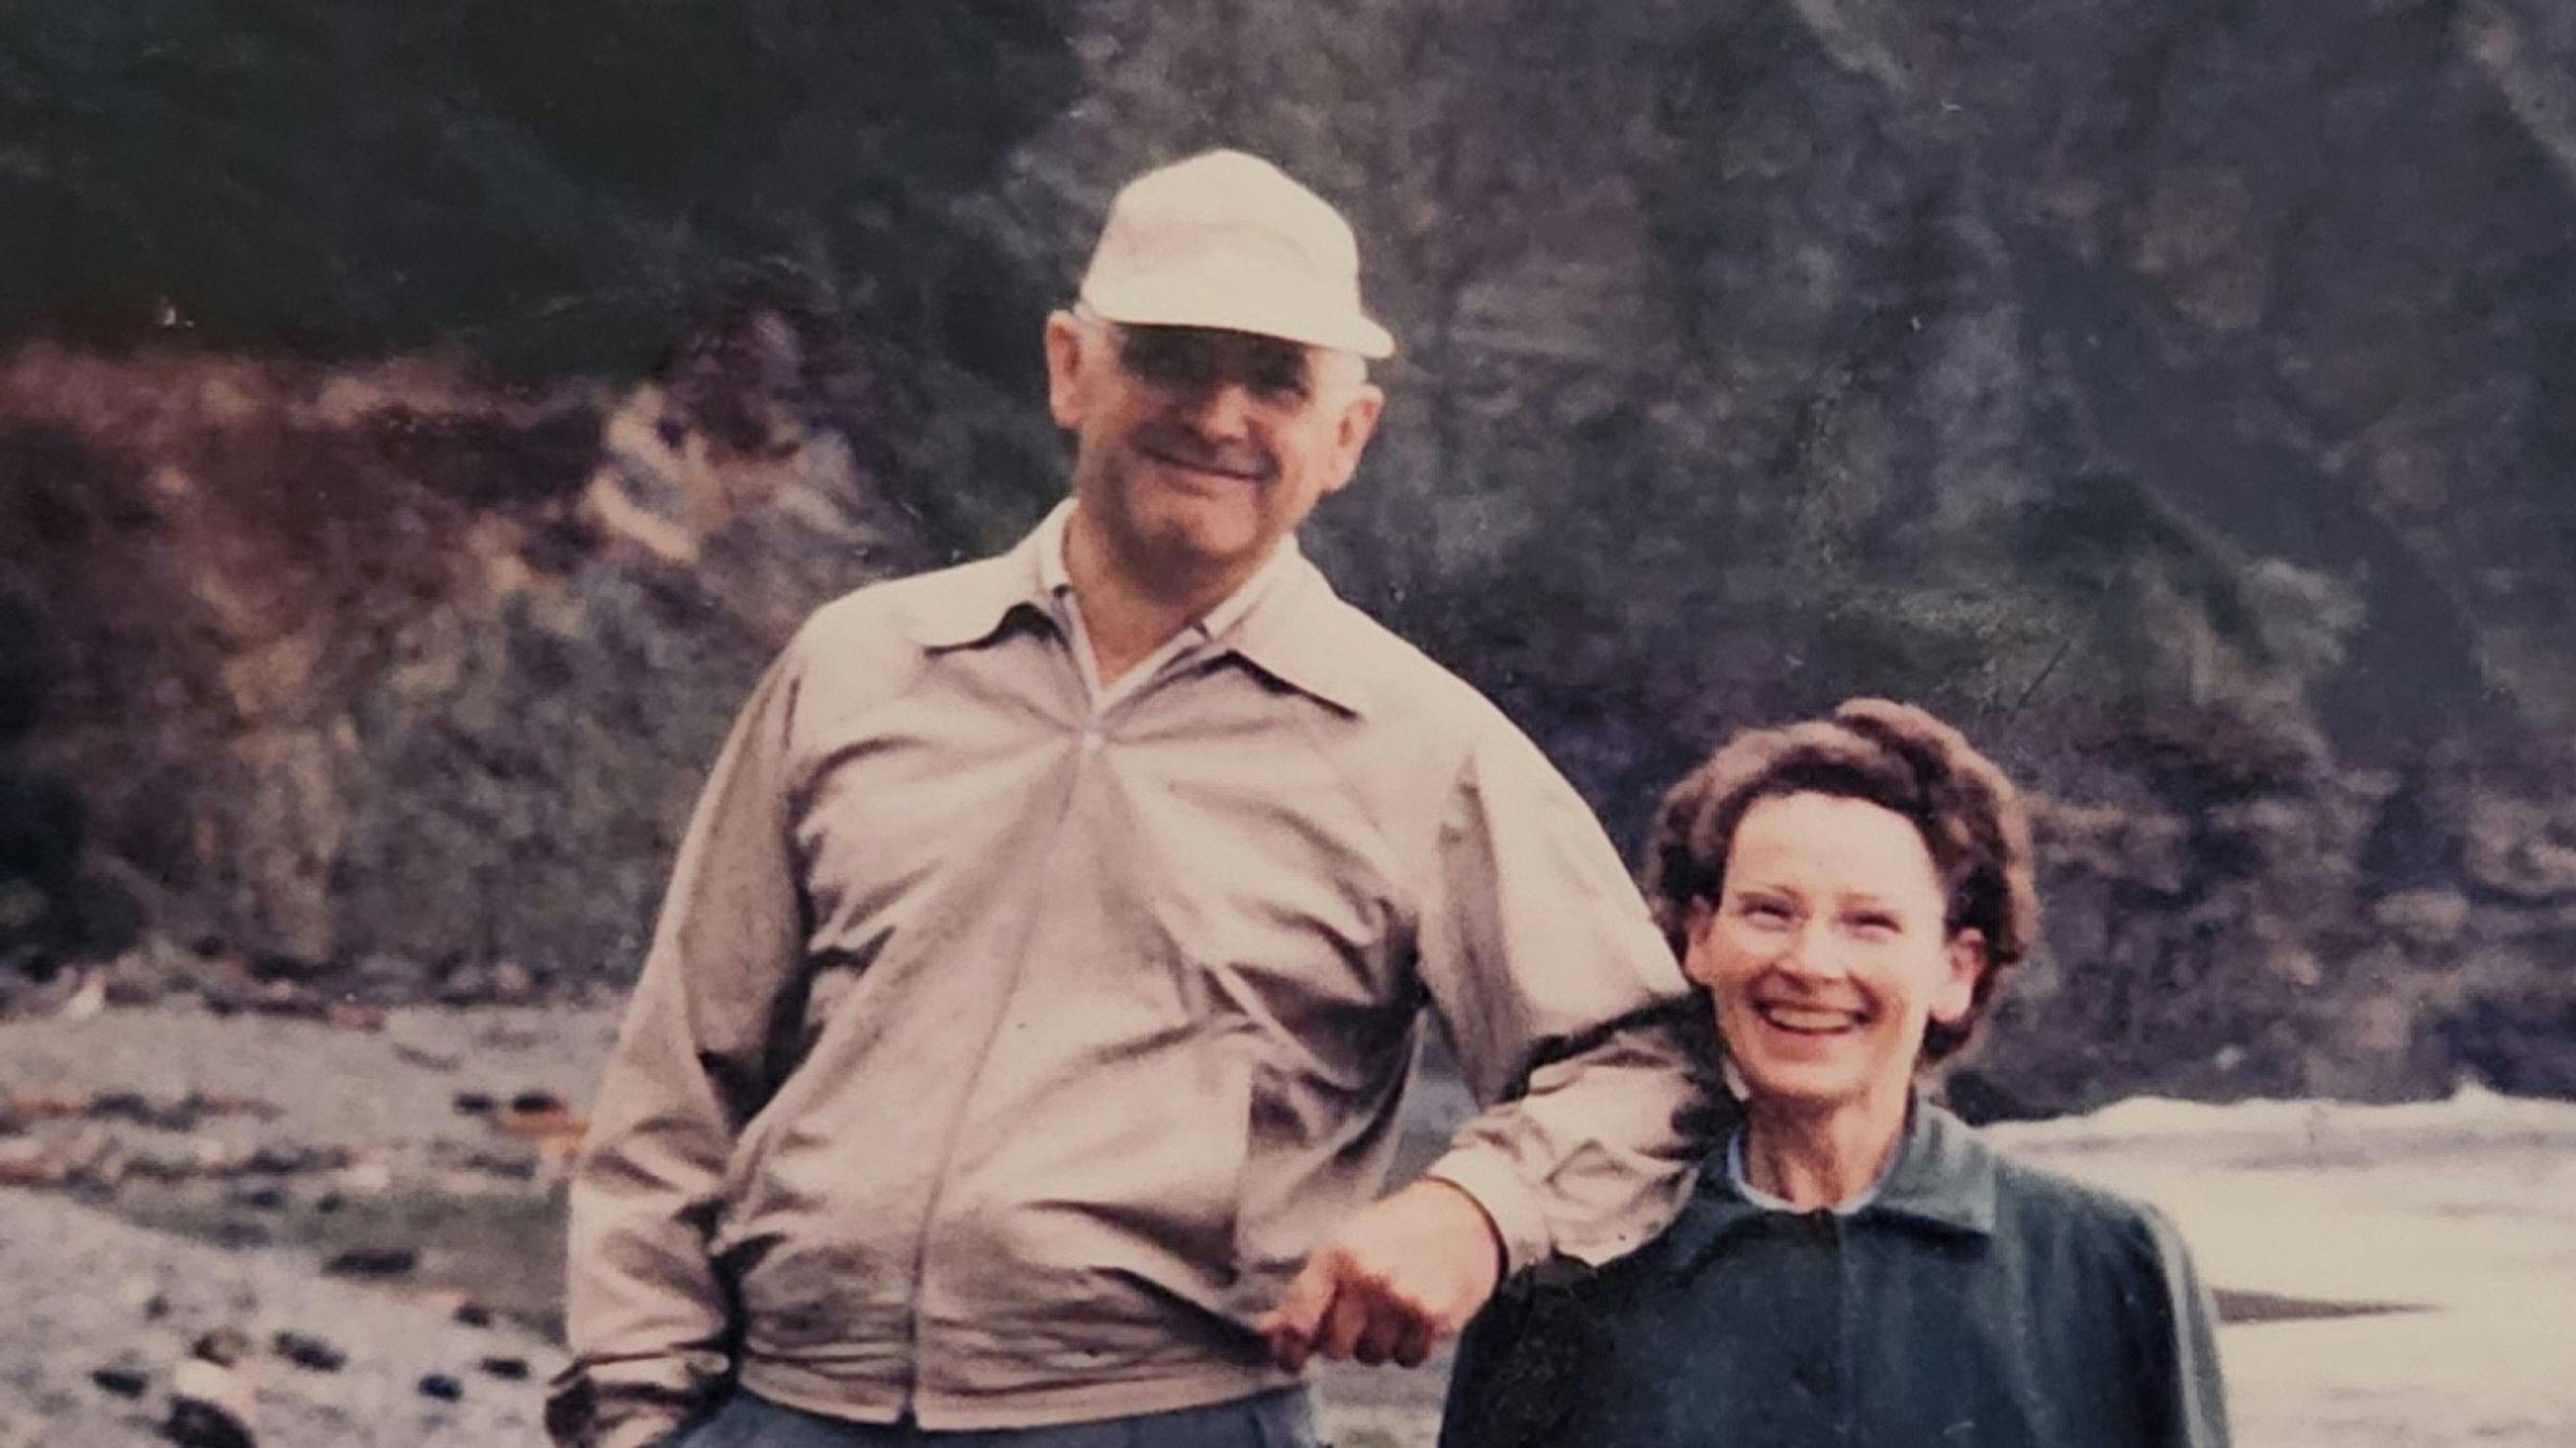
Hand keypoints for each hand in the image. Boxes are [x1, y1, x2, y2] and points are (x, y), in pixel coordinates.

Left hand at [1255, 1178, 1504, 1371]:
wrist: (1465, 1215)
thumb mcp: (1346, 1243)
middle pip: (1335, 1347)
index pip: (1300, 1318)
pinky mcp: (1436, 1317)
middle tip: (1358, 1316)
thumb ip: (1308, 1289)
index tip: (1289, 1360)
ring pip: (1372, 1357)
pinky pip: (1408, 1359)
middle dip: (1342, 1339)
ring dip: (1378, 1343)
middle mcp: (1369, 1278)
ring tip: (1392, 1309)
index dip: (1290, 1347)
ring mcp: (1404, 1299)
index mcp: (1338, 1254)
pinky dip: (1409, 1346)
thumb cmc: (1396, 1229)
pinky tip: (1415, 1316)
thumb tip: (1267, 1332)